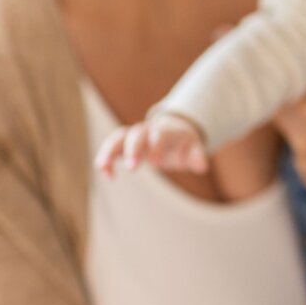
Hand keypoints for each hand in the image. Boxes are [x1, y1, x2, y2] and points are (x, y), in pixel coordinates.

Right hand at [94, 113, 208, 176]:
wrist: (173, 132)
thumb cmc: (183, 143)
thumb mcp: (194, 147)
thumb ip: (197, 156)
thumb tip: (202, 167)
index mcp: (165, 129)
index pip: (159, 135)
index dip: (157, 148)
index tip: (157, 166)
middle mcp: (147, 129)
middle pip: (136, 134)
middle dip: (133, 149)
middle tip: (132, 168)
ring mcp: (133, 135)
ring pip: (118, 137)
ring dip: (109, 150)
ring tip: (102, 167)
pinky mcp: (123, 143)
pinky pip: (110, 147)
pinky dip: (105, 158)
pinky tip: (106, 175)